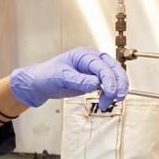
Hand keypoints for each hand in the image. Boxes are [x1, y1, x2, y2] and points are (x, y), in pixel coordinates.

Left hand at [9, 47, 128, 110]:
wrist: (40, 83)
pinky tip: (106, 101)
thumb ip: (79, 80)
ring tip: (109, 103)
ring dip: (116, 89)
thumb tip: (97, 83)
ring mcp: (94, 69)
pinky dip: (111, 93)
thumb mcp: (61, 77)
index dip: (109, 79)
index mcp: (84, 55)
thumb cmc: (47, 75)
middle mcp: (92, 59)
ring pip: (114, 76)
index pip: (102, 65)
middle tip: (117, 98)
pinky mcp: (94, 79)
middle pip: (113, 68)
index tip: (111, 92)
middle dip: (119, 83)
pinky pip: (108, 84)